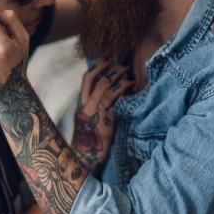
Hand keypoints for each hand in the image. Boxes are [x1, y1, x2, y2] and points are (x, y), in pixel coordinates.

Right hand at [71, 60, 133, 174]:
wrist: (85, 156)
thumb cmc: (88, 134)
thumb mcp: (86, 115)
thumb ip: (92, 101)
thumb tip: (105, 85)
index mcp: (82, 102)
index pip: (87, 78)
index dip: (98, 66)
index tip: (108, 57)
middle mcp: (87, 107)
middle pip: (101, 82)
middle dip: (114, 70)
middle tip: (126, 63)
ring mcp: (97, 116)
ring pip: (109, 93)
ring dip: (122, 83)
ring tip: (131, 77)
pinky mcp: (107, 125)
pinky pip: (117, 107)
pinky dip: (124, 98)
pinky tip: (131, 93)